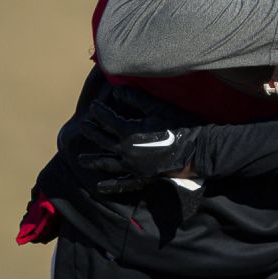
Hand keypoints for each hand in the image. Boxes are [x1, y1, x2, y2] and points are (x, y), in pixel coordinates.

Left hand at [78, 100, 198, 193]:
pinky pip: (122, 182)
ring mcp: (132, 166)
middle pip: (102, 140)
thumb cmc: (179, 125)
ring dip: (93, 160)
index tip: (93, 107)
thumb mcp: (158, 108)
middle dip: (91, 132)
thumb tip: (117, 91)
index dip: (99, 112)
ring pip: (106, 163)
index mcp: (128, 133)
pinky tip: (100, 187)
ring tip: (81, 159)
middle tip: (83, 126)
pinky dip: (111, 185)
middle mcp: (125, 151)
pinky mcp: (141, 176)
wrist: (196, 149)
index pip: (107, 120)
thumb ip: (136, 99)